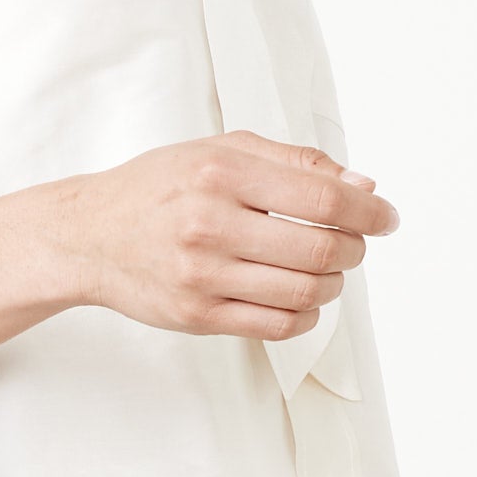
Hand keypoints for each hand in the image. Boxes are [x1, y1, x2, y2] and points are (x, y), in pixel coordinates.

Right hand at [46, 133, 397, 341]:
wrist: (90, 235)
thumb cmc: (159, 188)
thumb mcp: (221, 151)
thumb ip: (292, 163)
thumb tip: (362, 185)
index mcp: (223, 173)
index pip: (322, 198)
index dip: (368, 211)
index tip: (386, 217)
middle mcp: (211, 224)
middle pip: (318, 250)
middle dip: (353, 250)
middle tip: (354, 245)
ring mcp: (202, 276)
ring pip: (302, 292)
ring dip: (332, 285)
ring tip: (327, 272)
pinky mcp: (197, 316)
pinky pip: (275, 326)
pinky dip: (304, 316)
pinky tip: (302, 300)